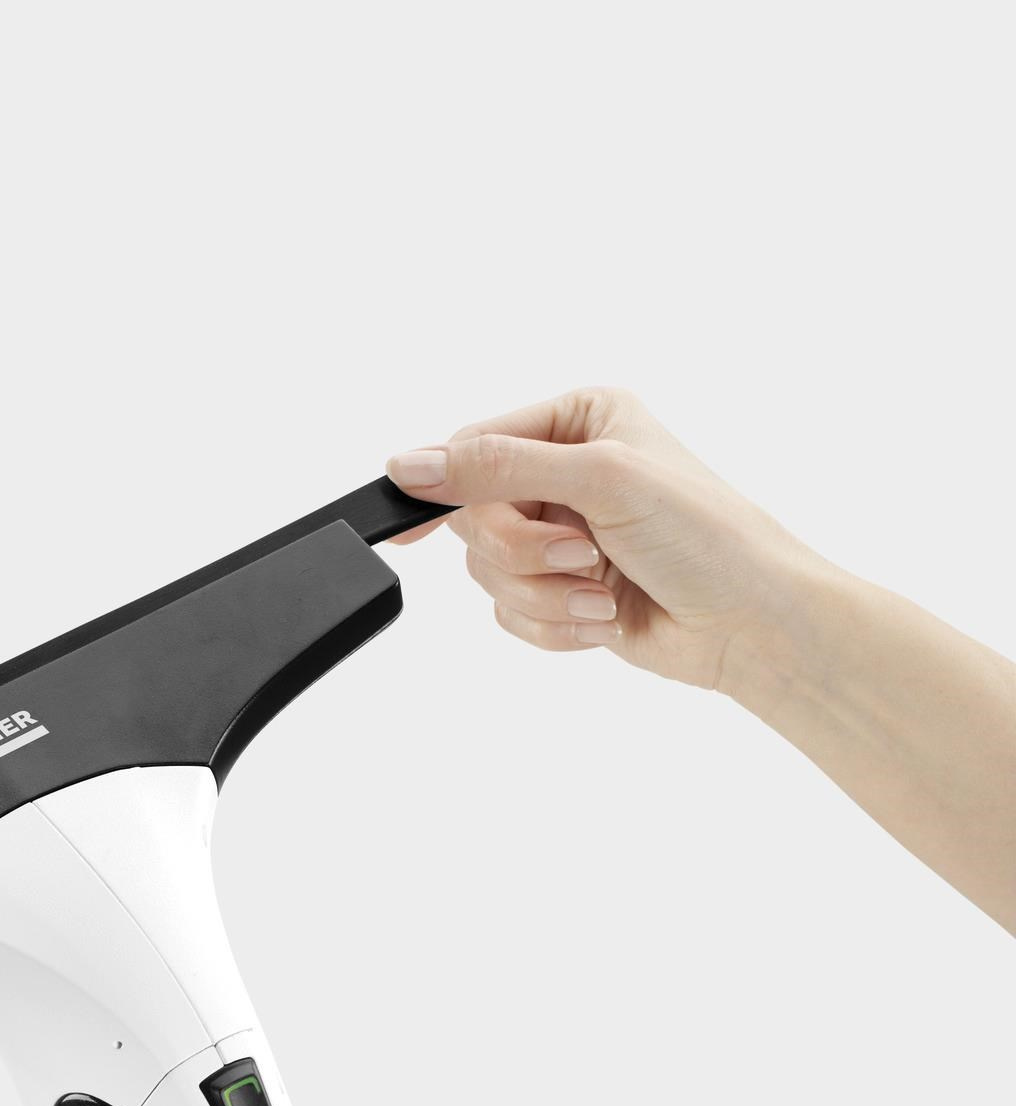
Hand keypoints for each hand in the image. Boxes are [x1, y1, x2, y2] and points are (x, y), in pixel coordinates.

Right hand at [386, 386, 820, 693]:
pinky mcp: (561, 592)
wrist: (754, 625)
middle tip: (581, 556)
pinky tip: (603, 619)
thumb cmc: (707, 537)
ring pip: (488, 572)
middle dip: (523, 552)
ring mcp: (561, 536)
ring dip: (543, 594)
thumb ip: (499, 468)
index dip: (446, 487)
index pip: (474, 446)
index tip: (411, 527)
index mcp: (576, 421)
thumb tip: (409, 464)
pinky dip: (552, 624)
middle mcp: (563, 473)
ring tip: (602, 594)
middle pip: (473, 516)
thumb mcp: (600, 480)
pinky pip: (510, 614)